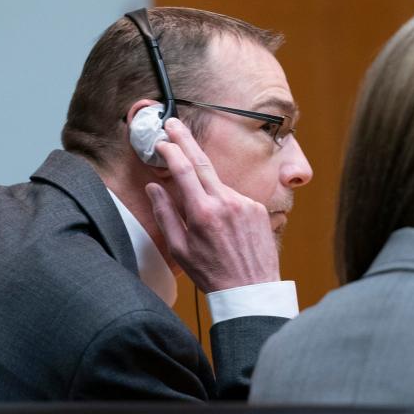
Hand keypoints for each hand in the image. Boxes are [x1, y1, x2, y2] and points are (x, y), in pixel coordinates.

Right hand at [144, 117, 280, 292]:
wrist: (251, 291)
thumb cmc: (212, 274)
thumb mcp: (180, 250)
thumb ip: (165, 214)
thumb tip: (154, 188)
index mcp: (203, 213)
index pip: (183, 170)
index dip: (171, 150)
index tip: (162, 140)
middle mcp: (226, 203)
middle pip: (202, 162)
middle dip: (186, 140)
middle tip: (174, 123)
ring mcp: (245, 204)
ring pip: (219, 185)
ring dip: (207, 190)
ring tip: (207, 221)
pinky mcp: (259, 209)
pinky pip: (235, 199)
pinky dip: (225, 205)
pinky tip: (226, 229)